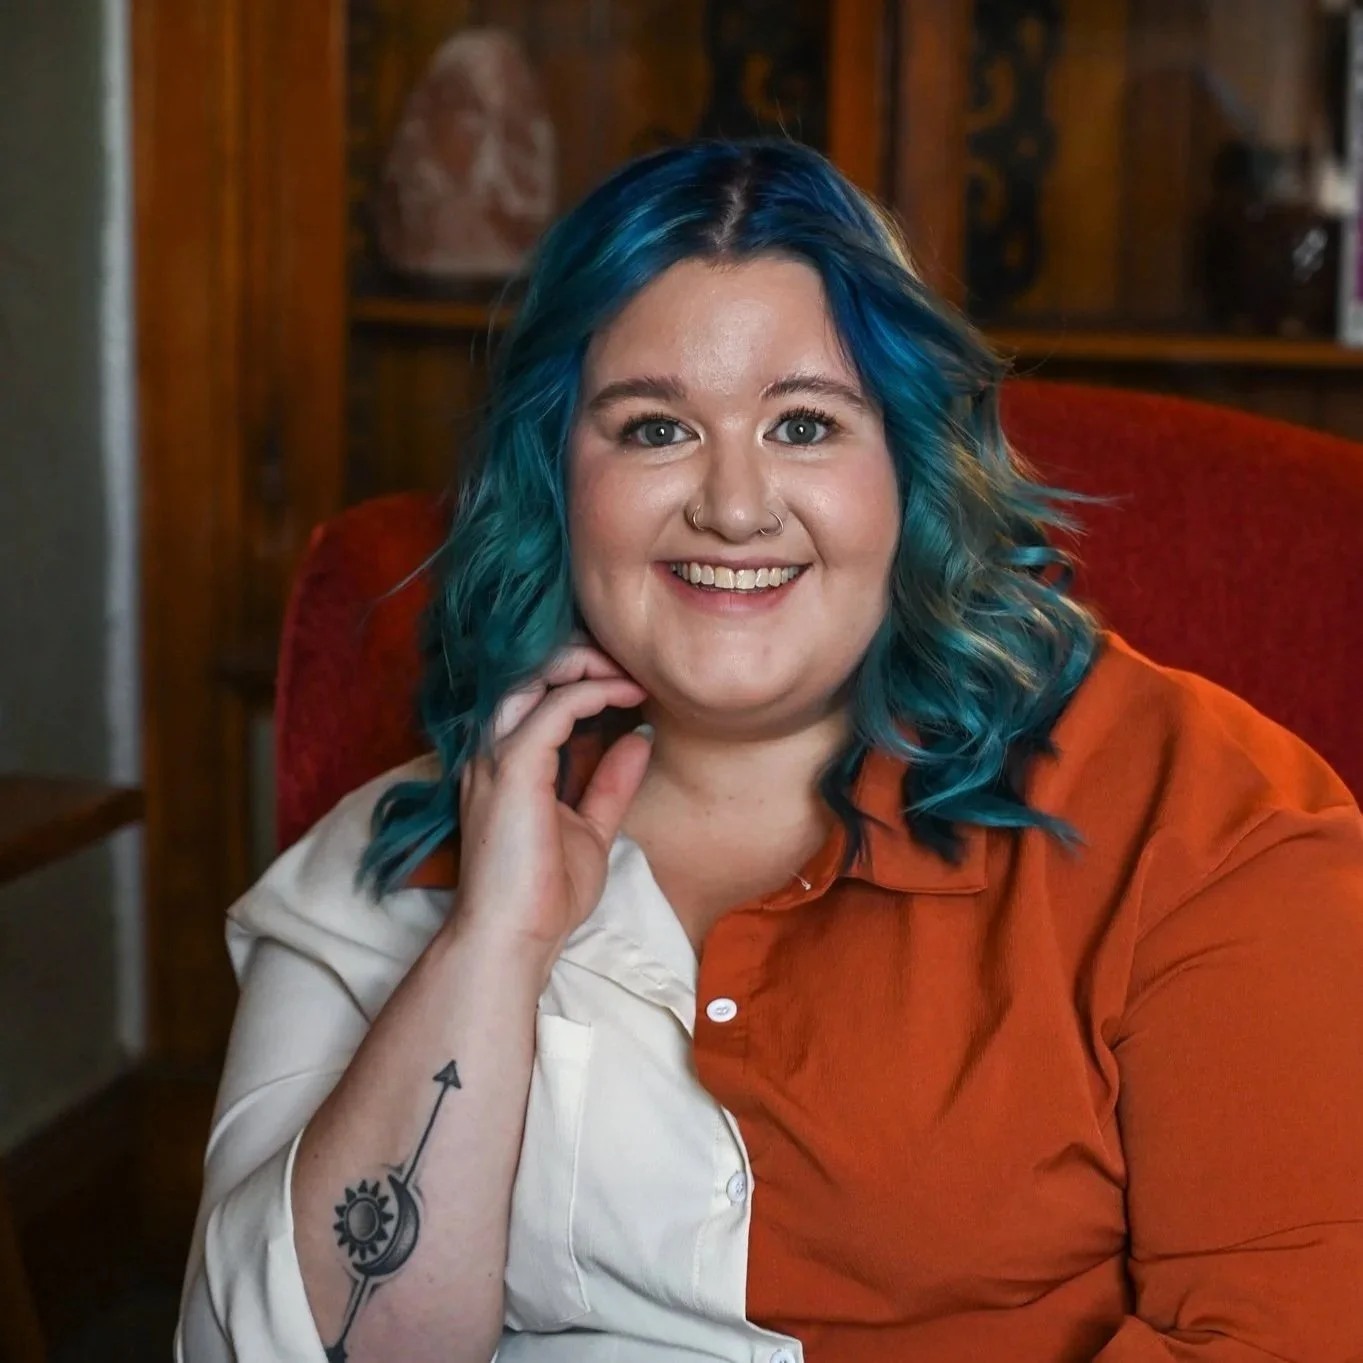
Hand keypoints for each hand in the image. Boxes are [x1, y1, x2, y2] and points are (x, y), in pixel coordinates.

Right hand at [451, 640, 650, 970]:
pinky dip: (593, 691)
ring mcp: (496, 756)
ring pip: (534, 676)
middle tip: (630, 664)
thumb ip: (610, 783)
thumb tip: (638, 737)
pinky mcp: (513, 767)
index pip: (533, 692)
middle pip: (528, 671)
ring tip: (629, 672)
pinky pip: (555, 706)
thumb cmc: (544, 895)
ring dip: (586, 664)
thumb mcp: (590, 829)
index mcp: (504, 762)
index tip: (629, 679)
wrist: (514, 939)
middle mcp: (492, 750)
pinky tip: (627, 695)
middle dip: (581, 657)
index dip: (580, 674)